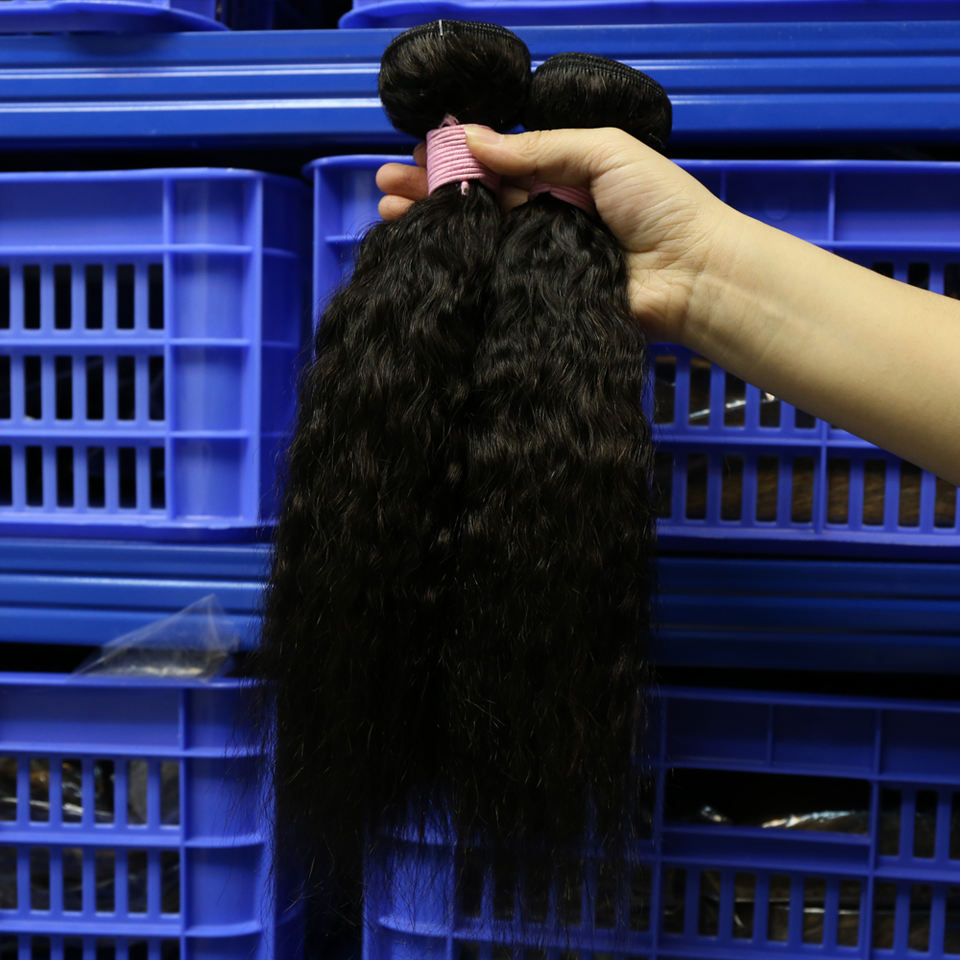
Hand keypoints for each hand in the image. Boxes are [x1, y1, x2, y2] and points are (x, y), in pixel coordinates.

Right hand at [376, 127, 735, 343]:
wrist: (693, 275)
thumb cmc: (657, 205)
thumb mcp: (602, 152)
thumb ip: (537, 147)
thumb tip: (471, 139)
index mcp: (562, 175)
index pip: (499, 163)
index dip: (457, 157)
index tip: (417, 153)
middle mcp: (544, 215)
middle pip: (478, 200)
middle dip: (430, 190)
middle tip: (385, 186)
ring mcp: (537, 258)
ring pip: (478, 238)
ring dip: (432, 224)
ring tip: (385, 213)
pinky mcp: (535, 295)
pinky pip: (492, 277)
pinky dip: (459, 266)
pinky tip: (424, 254)